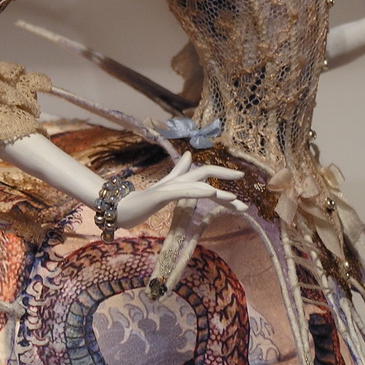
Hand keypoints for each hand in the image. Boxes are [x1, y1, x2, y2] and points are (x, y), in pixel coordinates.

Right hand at [116, 151, 246, 228]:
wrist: (120, 209)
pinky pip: (183, 191)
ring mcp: (169, 187)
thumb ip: (178, 172)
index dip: (223, 174)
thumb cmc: (142, 200)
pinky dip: (198, 189)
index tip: (241, 179)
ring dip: (218, 192)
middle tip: (244, 184)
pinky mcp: (161, 194)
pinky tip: (211, 191)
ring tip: (235, 199)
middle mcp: (177, 180)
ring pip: (197, 184)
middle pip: (205, 172)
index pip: (205, 172)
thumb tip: (189, 155)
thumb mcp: (165, 186)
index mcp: (180, 180)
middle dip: (226, 177)